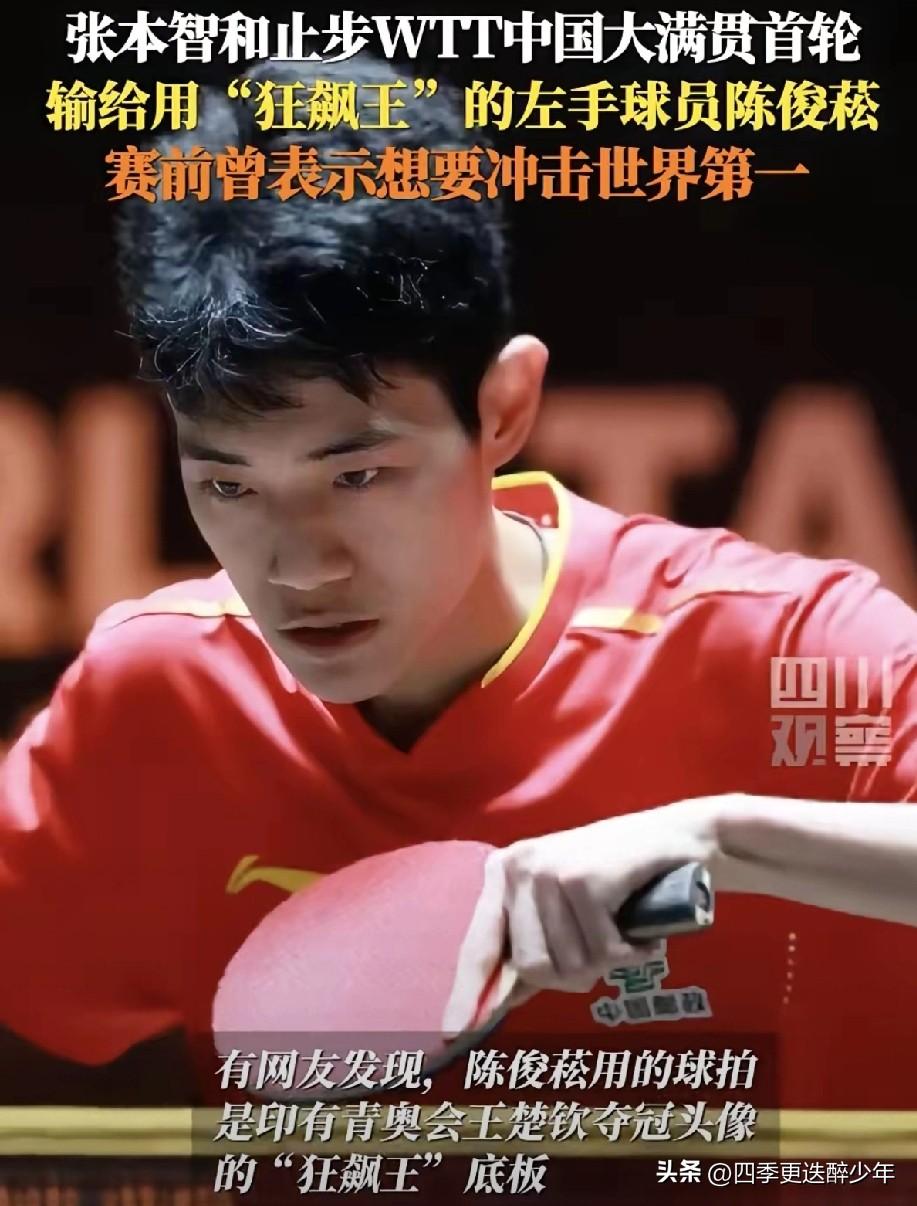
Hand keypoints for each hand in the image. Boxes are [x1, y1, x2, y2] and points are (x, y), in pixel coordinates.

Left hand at [443, 797, 724, 1034]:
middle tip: (605, 950)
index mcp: (504, 874)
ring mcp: (549, 871)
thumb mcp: (566, 907)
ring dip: (609, 963)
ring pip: (570, 965)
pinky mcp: (583, 879)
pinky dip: (633, 953)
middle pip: (532, 968)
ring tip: (625, 931)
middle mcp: (518, 868)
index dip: (467, 994)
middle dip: (575, 975)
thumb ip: (534, 947)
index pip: (480, 945)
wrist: (681, 835)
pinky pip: (604, 952)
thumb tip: (497, 1004)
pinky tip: (643, 931)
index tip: (451, 1034)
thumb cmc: (621, 877)